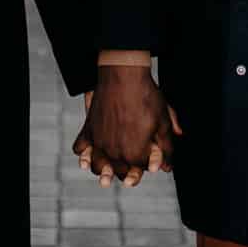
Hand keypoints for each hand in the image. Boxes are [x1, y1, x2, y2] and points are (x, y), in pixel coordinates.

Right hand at [73, 65, 180, 187]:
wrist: (123, 75)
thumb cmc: (145, 96)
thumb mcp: (163, 122)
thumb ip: (167, 148)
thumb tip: (167, 167)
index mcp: (135, 154)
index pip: (140, 170)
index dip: (145, 163)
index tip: (148, 156)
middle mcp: (114, 152)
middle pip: (119, 172)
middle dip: (127, 170)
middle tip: (130, 164)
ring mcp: (99, 142)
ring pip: (97, 166)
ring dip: (103, 169)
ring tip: (107, 169)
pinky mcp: (88, 130)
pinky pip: (80, 149)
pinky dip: (84, 153)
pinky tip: (90, 152)